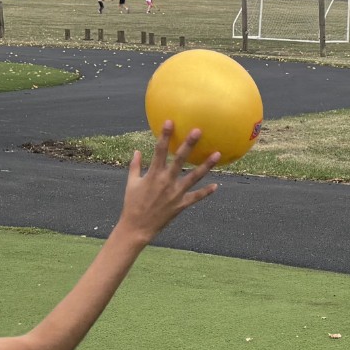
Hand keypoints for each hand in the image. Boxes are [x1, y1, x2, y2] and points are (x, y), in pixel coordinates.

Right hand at [117, 122, 219, 244]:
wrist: (137, 227)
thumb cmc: (132, 204)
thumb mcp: (131, 183)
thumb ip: (134, 166)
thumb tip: (137, 151)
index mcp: (153, 174)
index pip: (159, 150)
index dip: (164, 135)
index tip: (170, 121)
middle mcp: (166, 181)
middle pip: (179, 159)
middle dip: (189, 144)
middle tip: (198, 131)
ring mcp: (175, 193)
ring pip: (194, 177)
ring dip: (206, 165)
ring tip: (217, 154)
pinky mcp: (180, 205)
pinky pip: (196, 197)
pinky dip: (206, 192)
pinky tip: (216, 186)